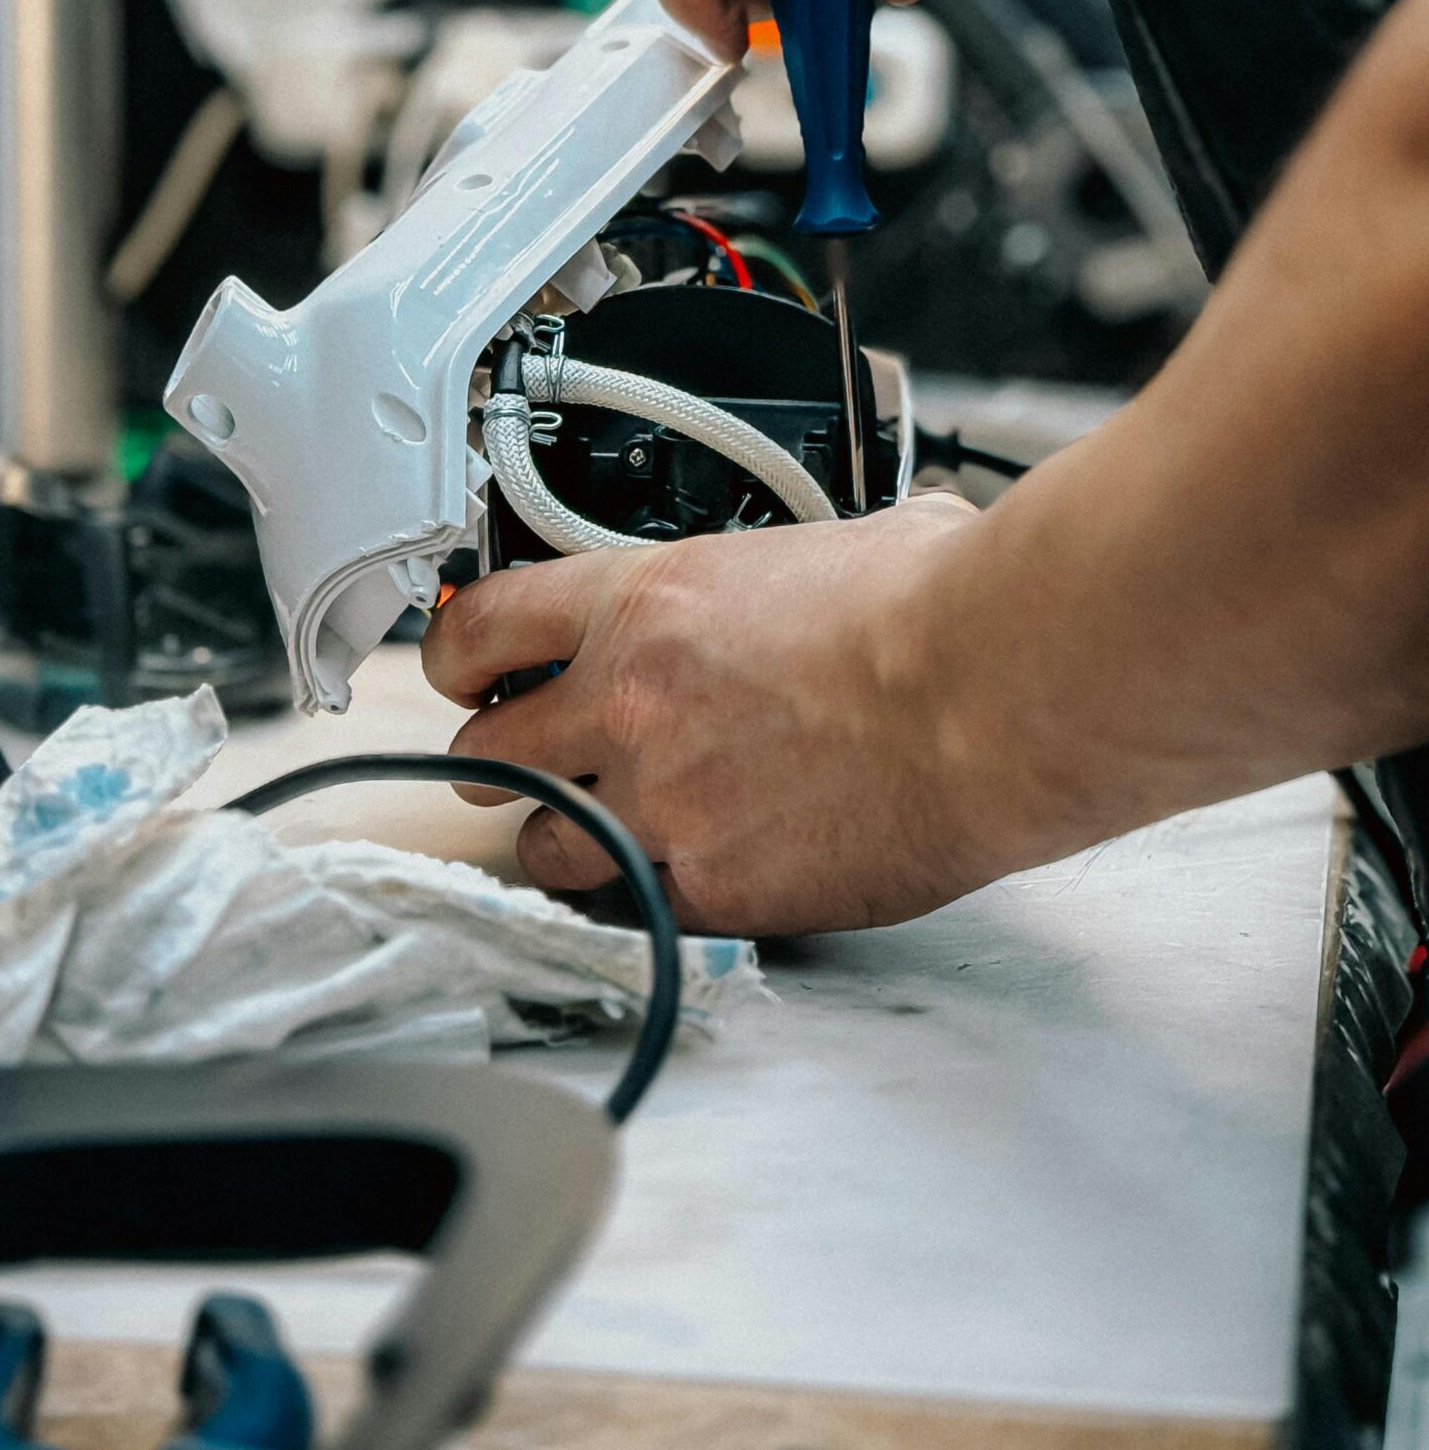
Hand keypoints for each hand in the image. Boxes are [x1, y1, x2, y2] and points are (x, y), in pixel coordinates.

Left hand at [421, 494, 1041, 937]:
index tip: (463, 669)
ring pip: (548, 846)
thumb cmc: (937, 611)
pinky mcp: (712, 888)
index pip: (483, 626)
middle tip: (543, 757)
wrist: (993, 696)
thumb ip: (784, 567)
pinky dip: (662, 894)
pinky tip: (707, 872)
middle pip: (489, 750)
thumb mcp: (831, 542)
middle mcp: (629, 701)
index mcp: (646, 601)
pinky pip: (642, 906)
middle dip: (508, 757)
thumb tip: (839, 559)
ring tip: (620, 830)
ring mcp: (661, 803)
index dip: (457, 654)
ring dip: (572, 838)